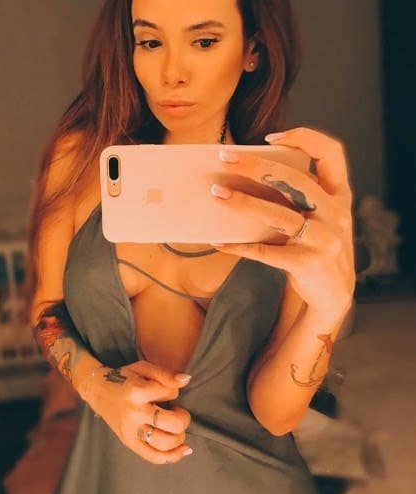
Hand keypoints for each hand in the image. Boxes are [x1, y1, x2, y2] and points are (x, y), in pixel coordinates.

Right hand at [85, 360, 192, 464]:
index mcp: (138, 391)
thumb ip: (165, 374)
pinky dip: (173, 456)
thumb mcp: (143, 368)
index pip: (172, 394)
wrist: (97, 390)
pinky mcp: (128, 442)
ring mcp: (130, 430)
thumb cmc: (124, 378)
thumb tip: (186, 380)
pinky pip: (154, 457)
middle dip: (183, 418)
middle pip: (173, 424)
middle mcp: (134, 413)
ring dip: (179, 437)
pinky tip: (183, 449)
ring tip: (175, 428)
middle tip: (177, 412)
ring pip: (165, 444)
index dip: (175, 391)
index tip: (167, 391)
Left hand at [209, 127, 355, 318]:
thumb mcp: (319, 218)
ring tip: (216, 193)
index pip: (332, 154)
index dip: (304, 139)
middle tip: (226, 158)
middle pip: (295, 181)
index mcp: (339, 196)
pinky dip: (239, 246)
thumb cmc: (317, 246)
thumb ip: (297, 197)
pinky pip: (265, 251)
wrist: (334, 293)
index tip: (271, 137)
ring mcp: (324, 239)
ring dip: (244, 202)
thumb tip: (246, 178)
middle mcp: (335, 214)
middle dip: (257, 167)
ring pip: (278, 215)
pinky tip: (218, 241)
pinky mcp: (307, 263)